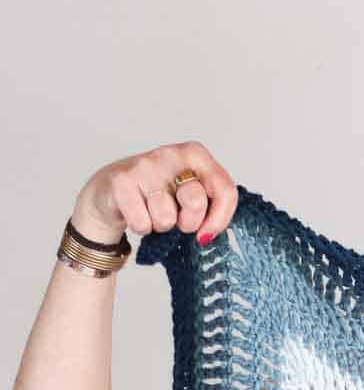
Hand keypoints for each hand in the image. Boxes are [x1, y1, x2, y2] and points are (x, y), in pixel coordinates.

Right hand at [71, 142, 237, 247]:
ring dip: (160, 225)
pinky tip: (136, 212)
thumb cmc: (159, 194)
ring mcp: (146, 166)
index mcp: (196, 154)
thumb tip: (208, 234)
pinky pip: (143, 224)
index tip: (207, 233)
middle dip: (188, 223)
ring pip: (166, 218)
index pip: (225, 190)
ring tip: (152, 211)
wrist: (112, 190)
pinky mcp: (122, 181)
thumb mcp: (191, 194)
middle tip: (176, 217)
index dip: (220, 219)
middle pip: (195, 202)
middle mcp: (171, 154)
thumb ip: (211, 206)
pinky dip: (141, 227)